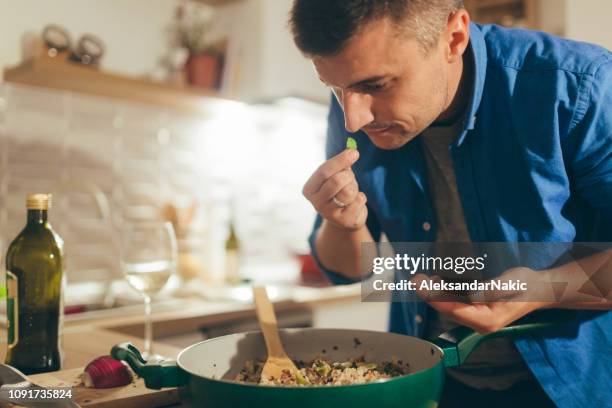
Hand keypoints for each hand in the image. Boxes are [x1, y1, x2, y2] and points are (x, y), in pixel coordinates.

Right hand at [302, 149, 367, 230]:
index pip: (323, 171)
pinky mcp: (344, 222)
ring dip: (354, 187)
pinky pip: (359, 201)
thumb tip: (352, 150)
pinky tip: (355, 203)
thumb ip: (341, 164)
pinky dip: (361, 198)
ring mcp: (330, 214)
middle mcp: (316, 203)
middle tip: (350, 177)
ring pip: (348, 192)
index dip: (340, 161)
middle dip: (348, 176)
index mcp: (309, 189)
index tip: (354, 152)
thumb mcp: (336, 175)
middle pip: (336, 181)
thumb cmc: (339, 190)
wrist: (344, 217)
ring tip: (351, 191)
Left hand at [411, 268, 552, 333]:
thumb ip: (488, 291)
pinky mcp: (476, 308)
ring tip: (421, 278)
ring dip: (435, 291)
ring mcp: (477, 317)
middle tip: (416, 278)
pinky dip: (444, 290)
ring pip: (449, 304)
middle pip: (448, 308)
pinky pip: (455, 300)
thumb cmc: (526, 286)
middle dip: (430, 294)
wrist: (540, 288)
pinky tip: (434, 280)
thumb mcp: (509, 285)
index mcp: (486, 321)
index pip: (454, 310)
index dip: (434, 298)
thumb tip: (470, 295)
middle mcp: (479, 322)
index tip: (420, 286)